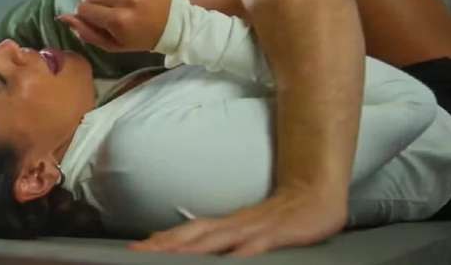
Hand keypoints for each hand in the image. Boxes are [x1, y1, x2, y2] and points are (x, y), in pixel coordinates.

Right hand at [57, 0, 171, 52]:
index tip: (93, 17)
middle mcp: (126, 1)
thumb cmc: (141, 38)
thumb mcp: (114, 45)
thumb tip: (63, 17)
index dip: (84, 13)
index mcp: (119, 21)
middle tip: (102, 8)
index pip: (84, 9)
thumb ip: (87, 33)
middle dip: (91, 1)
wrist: (174, 25)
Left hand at [128, 187, 346, 256]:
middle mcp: (234, 224)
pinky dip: (239, 256)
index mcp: (226, 224)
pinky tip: (229, 262)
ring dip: (190, 249)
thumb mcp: (247, 229)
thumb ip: (221, 238)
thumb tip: (192, 246)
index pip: (186, 232)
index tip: (136, 248)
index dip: (162, 241)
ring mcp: (253, 229)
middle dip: (164, 245)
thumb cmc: (281, 217)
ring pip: (216, 240)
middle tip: (138, 252)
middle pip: (192, 235)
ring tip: (167, 256)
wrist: (315, 192)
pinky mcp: (276, 234)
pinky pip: (254, 248)